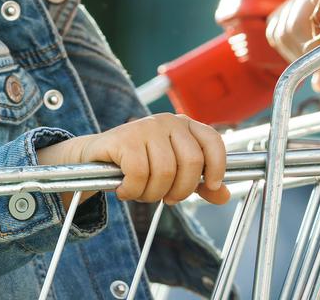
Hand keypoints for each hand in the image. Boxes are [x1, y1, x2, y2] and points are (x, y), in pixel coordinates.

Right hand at [38, 114, 229, 205]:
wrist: (96, 157)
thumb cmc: (139, 163)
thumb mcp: (173, 173)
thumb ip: (198, 183)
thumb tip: (223, 195)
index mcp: (184, 125)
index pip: (213, 141)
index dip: (217, 166)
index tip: (209, 186)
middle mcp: (167, 121)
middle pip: (191, 162)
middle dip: (180, 190)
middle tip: (166, 198)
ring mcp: (145, 126)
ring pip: (164, 172)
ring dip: (152, 194)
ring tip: (141, 192)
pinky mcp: (124, 137)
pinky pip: (139, 174)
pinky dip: (132, 190)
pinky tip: (124, 189)